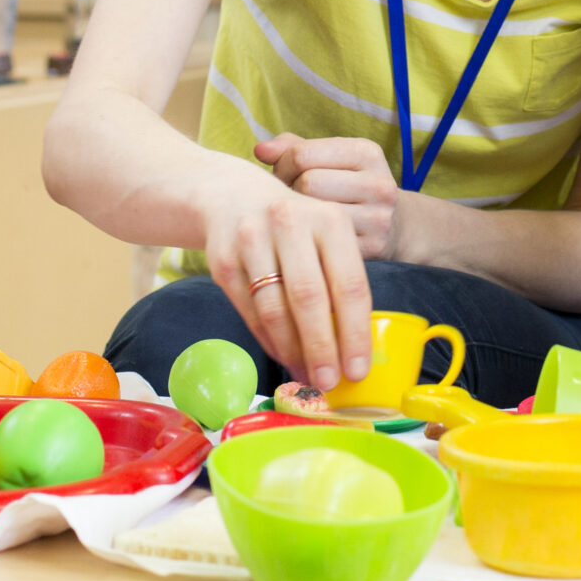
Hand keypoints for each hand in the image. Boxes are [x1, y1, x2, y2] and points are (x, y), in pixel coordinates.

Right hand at [203, 177, 373, 393]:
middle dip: (321, 348)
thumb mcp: (326, 238)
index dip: (354, 332)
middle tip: (329, 384)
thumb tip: (353, 351)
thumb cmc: (296, 228)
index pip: (349, 284)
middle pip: (309, 298)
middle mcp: (290, 223)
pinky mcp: (222, 259)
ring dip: (292, 350)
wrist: (235, 197)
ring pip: (274, 309)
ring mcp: (252, 239)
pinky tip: (283, 355)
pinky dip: (268, 340)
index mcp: (329, 220)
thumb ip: (340, 282)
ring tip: (306, 376)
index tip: (357, 370)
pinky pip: (249, 311)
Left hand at [256, 133, 400, 258]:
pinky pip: (324, 244)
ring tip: (301, 216)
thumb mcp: (329, 158)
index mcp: (366, 152)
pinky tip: (312, 236)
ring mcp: (378, 218)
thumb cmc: (346, 185)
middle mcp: (378, 184)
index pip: (302, 154)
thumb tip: (260, 150)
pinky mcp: (373, 248)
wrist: (394, 226)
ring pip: (315, 215)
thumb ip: (292, 148)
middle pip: (308, 184)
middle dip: (291, 191)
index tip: (285, 176)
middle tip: (292, 199)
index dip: (282, 166)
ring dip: (299, 218)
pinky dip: (311, 240)